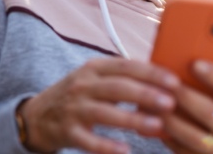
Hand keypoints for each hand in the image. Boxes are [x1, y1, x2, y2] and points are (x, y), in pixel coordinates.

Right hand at [20, 58, 179, 153]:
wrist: (38, 115)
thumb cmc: (80, 95)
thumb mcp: (97, 78)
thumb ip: (126, 77)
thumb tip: (167, 81)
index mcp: (94, 68)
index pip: (126, 66)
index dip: (151, 73)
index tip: (174, 81)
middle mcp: (83, 85)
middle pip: (117, 87)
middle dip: (146, 94)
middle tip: (170, 102)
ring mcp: (74, 109)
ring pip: (105, 113)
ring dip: (132, 119)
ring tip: (156, 125)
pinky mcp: (68, 132)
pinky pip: (88, 140)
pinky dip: (106, 146)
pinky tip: (125, 150)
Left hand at [162, 60, 212, 153]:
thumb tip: (188, 67)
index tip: (196, 63)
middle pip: (209, 111)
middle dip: (184, 95)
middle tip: (165, 82)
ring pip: (192, 135)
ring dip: (170, 119)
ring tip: (153, 104)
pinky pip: (182, 150)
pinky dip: (167, 137)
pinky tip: (154, 125)